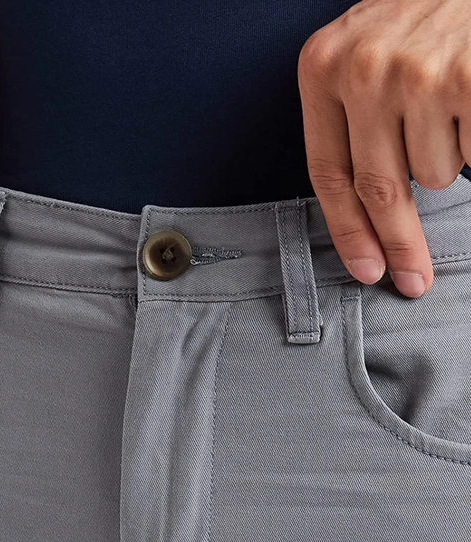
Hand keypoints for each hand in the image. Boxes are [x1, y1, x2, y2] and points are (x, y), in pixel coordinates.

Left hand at [297, 0, 470, 297]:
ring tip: (450, 105)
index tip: (366, 269)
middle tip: (412, 278)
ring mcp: (416, 75)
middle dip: (398, 243)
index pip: (328, 173)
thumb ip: (349, 119)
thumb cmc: (421, 13)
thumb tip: (366, 214)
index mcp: (322, 67)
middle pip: (377, 190)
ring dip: (445, 157)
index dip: (347, 232)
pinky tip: (468, 101)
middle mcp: (361, 70)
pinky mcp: (465, 80)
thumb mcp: (362, 52)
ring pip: (431, 173)